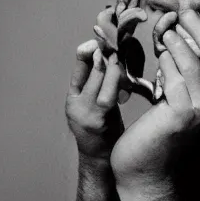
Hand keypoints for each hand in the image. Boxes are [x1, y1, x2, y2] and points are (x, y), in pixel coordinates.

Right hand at [65, 39, 125, 159]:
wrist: (101, 162)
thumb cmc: (104, 131)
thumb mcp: (98, 106)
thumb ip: (102, 86)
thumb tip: (113, 59)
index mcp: (73, 97)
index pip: (79, 67)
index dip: (88, 50)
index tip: (101, 37)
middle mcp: (75, 103)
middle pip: (90, 69)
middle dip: (105, 52)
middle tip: (120, 38)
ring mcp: (85, 112)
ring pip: (98, 79)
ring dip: (112, 64)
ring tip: (123, 53)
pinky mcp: (98, 120)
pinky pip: (108, 95)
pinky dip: (117, 81)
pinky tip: (126, 75)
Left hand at [110, 10, 199, 187]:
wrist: (142, 170)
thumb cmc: (151, 135)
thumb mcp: (168, 100)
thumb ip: (176, 77)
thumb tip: (172, 42)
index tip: (188, 15)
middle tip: (181, 15)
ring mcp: (198, 112)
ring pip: (195, 67)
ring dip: (179, 45)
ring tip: (166, 32)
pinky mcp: (180, 117)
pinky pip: (176, 81)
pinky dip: (167, 65)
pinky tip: (157, 56)